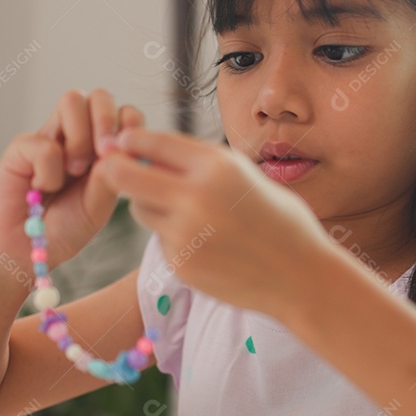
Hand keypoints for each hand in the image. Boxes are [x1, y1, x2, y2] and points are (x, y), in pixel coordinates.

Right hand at [0, 89, 143, 273]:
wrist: (28, 249)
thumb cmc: (66, 226)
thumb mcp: (99, 205)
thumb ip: (110, 175)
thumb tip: (116, 146)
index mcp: (104, 146)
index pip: (126, 114)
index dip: (131, 124)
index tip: (128, 153)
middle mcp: (78, 134)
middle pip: (99, 95)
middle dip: (107, 120)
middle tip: (104, 153)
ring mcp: (50, 135)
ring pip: (71, 100)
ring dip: (80, 137)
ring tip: (75, 170)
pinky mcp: (22, 146)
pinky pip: (44, 143)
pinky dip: (50, 171)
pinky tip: (44, 188)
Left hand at [97, 127, 334, 316]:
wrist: (300, 275)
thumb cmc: (276, 218)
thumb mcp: (243, 174)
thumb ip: (199, 161)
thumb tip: (144, 147)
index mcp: (215, 165)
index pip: (149, 141)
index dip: (129, 140)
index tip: (124, 142)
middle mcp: (195, 196)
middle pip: (122, 175)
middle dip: (115, 169)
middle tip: (116, 168)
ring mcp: (184, 233)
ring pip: (139, 209)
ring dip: (149, 204)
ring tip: (185, 211)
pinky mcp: (180, 263)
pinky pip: (160, 239)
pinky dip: (173, 237)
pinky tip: (206, 242)